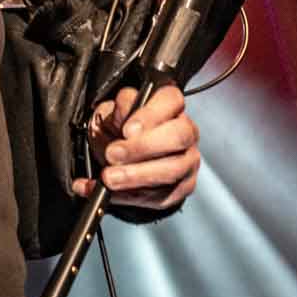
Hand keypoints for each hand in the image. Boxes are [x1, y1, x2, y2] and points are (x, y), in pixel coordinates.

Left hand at [76, 82, 200, 207]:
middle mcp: (186, 132)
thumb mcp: (112, 112)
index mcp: (170, 106)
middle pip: (178, 137)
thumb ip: (120, 107)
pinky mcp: (183, 187)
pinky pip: (162, 196)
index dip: (150, 115)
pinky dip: (132, 196)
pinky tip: (111, 193)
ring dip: (136, 176)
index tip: (126, 130)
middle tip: (113, 154)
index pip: (171, 100)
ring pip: (172, 170)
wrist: (119, 159)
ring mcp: (188, 160)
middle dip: (143, 148)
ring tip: (108, 178)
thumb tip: (124, 109)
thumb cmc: (119, 130)